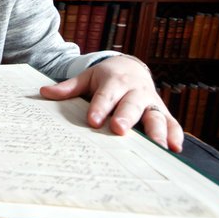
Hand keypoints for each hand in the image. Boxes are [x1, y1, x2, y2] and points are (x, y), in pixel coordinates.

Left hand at [39, 55, 183, 152]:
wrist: (130, 68)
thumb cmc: (105, 78)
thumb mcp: (86, 78)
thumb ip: (68, 88)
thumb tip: (43, 92)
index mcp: (114, 82)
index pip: (105, 95)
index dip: (100, 107)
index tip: (93, 121)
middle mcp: (135, 91)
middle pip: (131, 104)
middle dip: (126, 116)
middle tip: (119, 129)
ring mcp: (151, 102)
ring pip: (155, 115)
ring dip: (157, 131)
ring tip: (157, 147)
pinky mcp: (162, 112)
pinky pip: (172, 123)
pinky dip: (175, 135)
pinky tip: (174, 149)